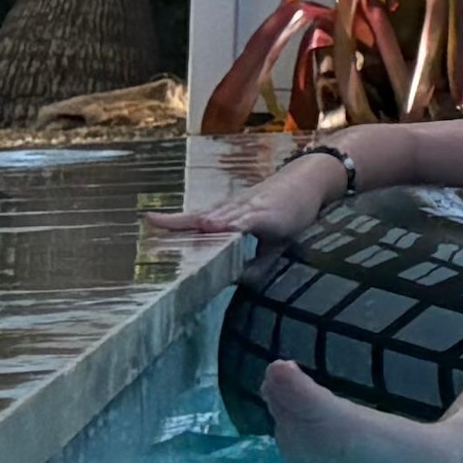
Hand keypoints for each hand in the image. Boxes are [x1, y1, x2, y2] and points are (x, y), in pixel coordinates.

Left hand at [156, 143, 355, 244]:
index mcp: (232, 215)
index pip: (198, 218)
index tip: (150, 220)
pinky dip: (226, 224)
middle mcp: (234, 210)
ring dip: (193, 224)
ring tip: (168, 229)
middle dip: (176, 224)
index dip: (175, 221)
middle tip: (150, 228)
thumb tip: (239, 280)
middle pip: (199, 218)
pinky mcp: (264, 213)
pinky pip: (241, 220)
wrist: (313, 181)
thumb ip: (257, 264)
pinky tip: (211, 227)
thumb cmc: (291, 209)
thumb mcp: (274, 243)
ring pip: (216, 218)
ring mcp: (248, 209)